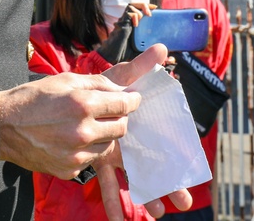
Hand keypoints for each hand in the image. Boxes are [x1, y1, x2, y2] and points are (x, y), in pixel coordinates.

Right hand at [0, 71, 140, 179]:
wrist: (3, 126)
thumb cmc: (33, 98)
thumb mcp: (65, 80)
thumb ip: (97, 83)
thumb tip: (120, 88)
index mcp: (83, 104)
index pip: (124, 105)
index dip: (132, 101)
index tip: (133, 99)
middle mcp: (82, 132)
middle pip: (121, 128)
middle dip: (119, 117)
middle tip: (111, 111)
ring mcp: (76, 155)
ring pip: (108, 145)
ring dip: (105, 134)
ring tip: (88, 124)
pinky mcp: (69, 170)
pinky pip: (91, 159)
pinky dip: (88, 149)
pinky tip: (72, 139)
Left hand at [96, 45, 192, 219]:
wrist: (62, 98)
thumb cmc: (95, 87)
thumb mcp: (118, 76)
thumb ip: (140, 66)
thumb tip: (162, 48)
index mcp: (140, 124)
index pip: (165, 143)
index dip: (179, 160)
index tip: (192, 177)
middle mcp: (131, 141)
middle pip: (154, 165)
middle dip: (170, 185)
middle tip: (185, 202)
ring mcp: (115, 153)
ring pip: (134, 179)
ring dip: (147, 196)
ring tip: (158, 214)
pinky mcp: (97, 162)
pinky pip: (106, 185)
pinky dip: (112, 204)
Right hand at [97, 4, 156, 63]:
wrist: (112, 58)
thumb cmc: (124, 55)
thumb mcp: (142, 52)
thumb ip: (151, 50)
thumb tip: (165, 54)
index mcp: (134, 26)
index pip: (140, 11)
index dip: (147, 8)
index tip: (156, 9)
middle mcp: (128, 22)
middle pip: (135, 5)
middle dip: (145, 5)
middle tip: (153, 10)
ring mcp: (124, 22)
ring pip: (131, 6)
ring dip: (140, 8)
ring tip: (146, 15)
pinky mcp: (121, 24)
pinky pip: (128, 13)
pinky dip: (134, 15)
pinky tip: (137, 24)